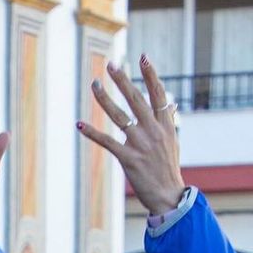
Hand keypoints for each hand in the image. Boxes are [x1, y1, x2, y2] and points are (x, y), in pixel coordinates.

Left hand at [80, 56, 184, 219]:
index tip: (143, 57)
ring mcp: (140, 144)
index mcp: (164, 124)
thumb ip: (169, 120)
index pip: (158, 93)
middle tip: (110, 64)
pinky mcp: (128, 158)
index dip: (151, 74)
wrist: (168, 195)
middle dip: (122, 80)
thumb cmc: (168, 168)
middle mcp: (153, 130)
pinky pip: (107, 142)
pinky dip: (92, 133)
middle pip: (136, 99)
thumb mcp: (173, 141)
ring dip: (105, 99)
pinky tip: (80, 124)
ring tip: (94, 84)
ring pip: (119, 116)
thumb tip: (171, 104)